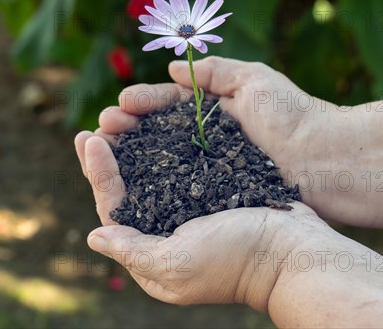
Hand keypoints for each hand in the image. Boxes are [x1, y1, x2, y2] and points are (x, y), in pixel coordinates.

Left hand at [74, 132, 324, 307]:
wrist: (293, 250)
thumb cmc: (234, 259)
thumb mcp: (176, 264)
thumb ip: (132, 250)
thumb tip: (94, 236)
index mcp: (153, 252)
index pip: (115, 208)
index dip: (98, 174)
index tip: (89, 138)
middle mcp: (167, 231)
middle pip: (130, 190)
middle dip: (110, 158)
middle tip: (95, 125)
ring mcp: (190, 211)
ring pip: (152, 174)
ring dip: (134, 147)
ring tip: (119, 118)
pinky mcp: (212, 193)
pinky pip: (181, 166)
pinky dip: (165, 146)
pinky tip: (156, 126)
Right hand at [86, 56, 338, 219]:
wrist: (328, 161)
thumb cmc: (293, 115)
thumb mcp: (254, 80)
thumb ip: (214, 71)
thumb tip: (171, 70)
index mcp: (214, 110)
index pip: (168, 104)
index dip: (142, 104)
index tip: (120, 105)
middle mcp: (207, 139)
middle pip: (157, 132)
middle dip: (128, 128)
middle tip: (102, 128)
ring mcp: (209, 168)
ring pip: (161, 159)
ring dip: (132, 154)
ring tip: (104, 150)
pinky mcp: (216, 194)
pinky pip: (178, 186)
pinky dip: (153, 182)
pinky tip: (130, 182)